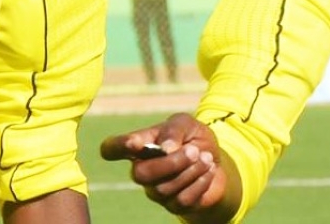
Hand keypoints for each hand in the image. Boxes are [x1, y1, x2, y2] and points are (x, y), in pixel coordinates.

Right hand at [100, 113, 236, 222]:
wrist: (217, 160)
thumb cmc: (194, 139)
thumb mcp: (187, 124)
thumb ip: (174, 130)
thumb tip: (165, 148)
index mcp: (141, 146)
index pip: (112, 148)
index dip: (116, 147)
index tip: (133, 143)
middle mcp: (142, 170)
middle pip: (140, 175)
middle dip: (171, 162)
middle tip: (194, 150)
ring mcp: (156, 190)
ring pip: (164, 189)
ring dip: (191, 170)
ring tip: (206, 157)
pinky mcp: (174, 205)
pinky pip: (182, 199)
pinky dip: (201, 181)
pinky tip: (209, 170)